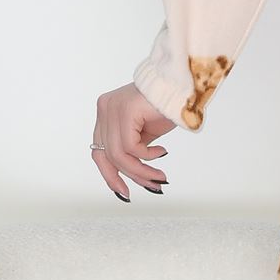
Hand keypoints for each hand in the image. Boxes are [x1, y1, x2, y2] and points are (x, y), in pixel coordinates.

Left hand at [91, 84, 175, 200]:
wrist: (181, 87)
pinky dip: (147, 156)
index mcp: (105, 114)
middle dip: (129, 176)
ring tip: (160, 175)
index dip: (109, 175)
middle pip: (106, 155)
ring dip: (142, 170)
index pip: (98, 151)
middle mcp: (104, 110)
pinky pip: (130, 146)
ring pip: (118, 154)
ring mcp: (112, 108)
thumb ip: (132, 150)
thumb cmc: (165, 109)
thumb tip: (132, 176)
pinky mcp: (124, 110)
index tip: (124, 192)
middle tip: (151, 187)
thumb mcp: (143, 135)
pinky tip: (162, 152)